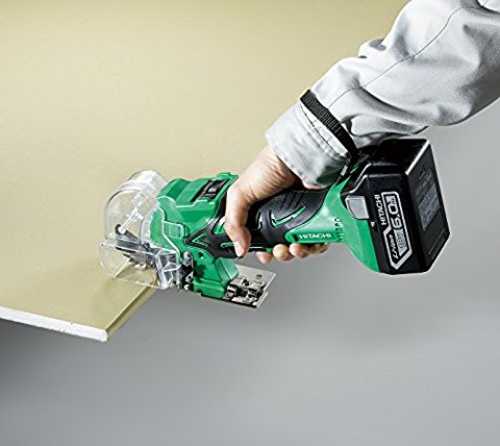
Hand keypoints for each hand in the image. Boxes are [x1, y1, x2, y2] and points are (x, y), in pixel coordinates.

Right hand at [224, 146, 328, 262]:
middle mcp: (280, 216)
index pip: (258, 240)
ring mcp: (300, 217)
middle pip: (280, 247)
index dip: (260, 250)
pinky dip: (312, 246)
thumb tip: (238, 247)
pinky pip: (316, 240)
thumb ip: (233, 221)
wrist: (298, 158)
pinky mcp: (318, 218)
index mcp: (260, 212)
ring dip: (296, 253)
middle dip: (279, 254)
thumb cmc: (270, 167)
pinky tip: (307, 242)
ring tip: (294, 247)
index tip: (262, 254)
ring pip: (299, 247)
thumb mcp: (239, 193)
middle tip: (278, 249)